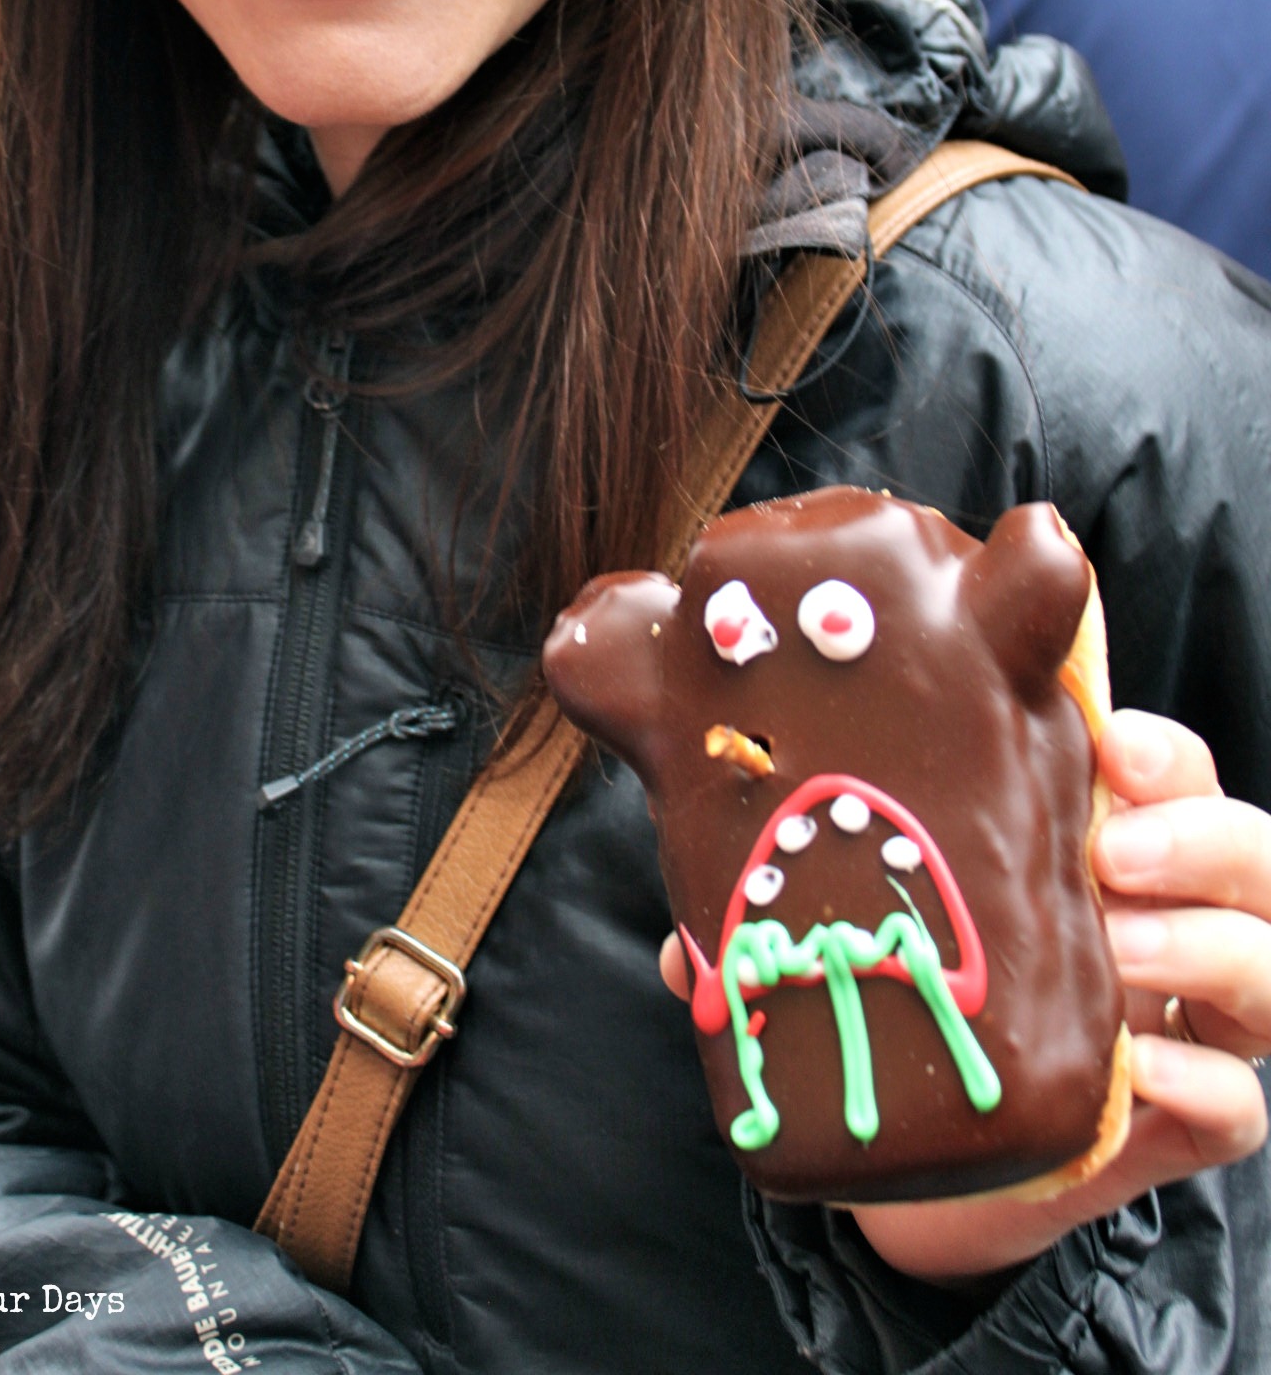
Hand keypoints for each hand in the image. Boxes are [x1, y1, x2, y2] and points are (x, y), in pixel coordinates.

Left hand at [658, 710, 1270, 1282]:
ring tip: (1117, 943)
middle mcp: (1162, 917)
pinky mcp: (1185, 1122)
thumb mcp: (860, 930)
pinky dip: (1204, 1083)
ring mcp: (1187, 1019)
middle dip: (1199, 834)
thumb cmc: (913, 996)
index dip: (1156, 749)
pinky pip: (1240, 1107)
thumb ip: (787, 915)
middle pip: (1251, 850)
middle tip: (1110, 850)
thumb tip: (684, 955)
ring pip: (1268, 962)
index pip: (1165, 765)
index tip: (1104, 737)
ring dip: (1205, 944)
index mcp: (1088, 838)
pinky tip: (1139, 1071)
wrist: (933, 1160)